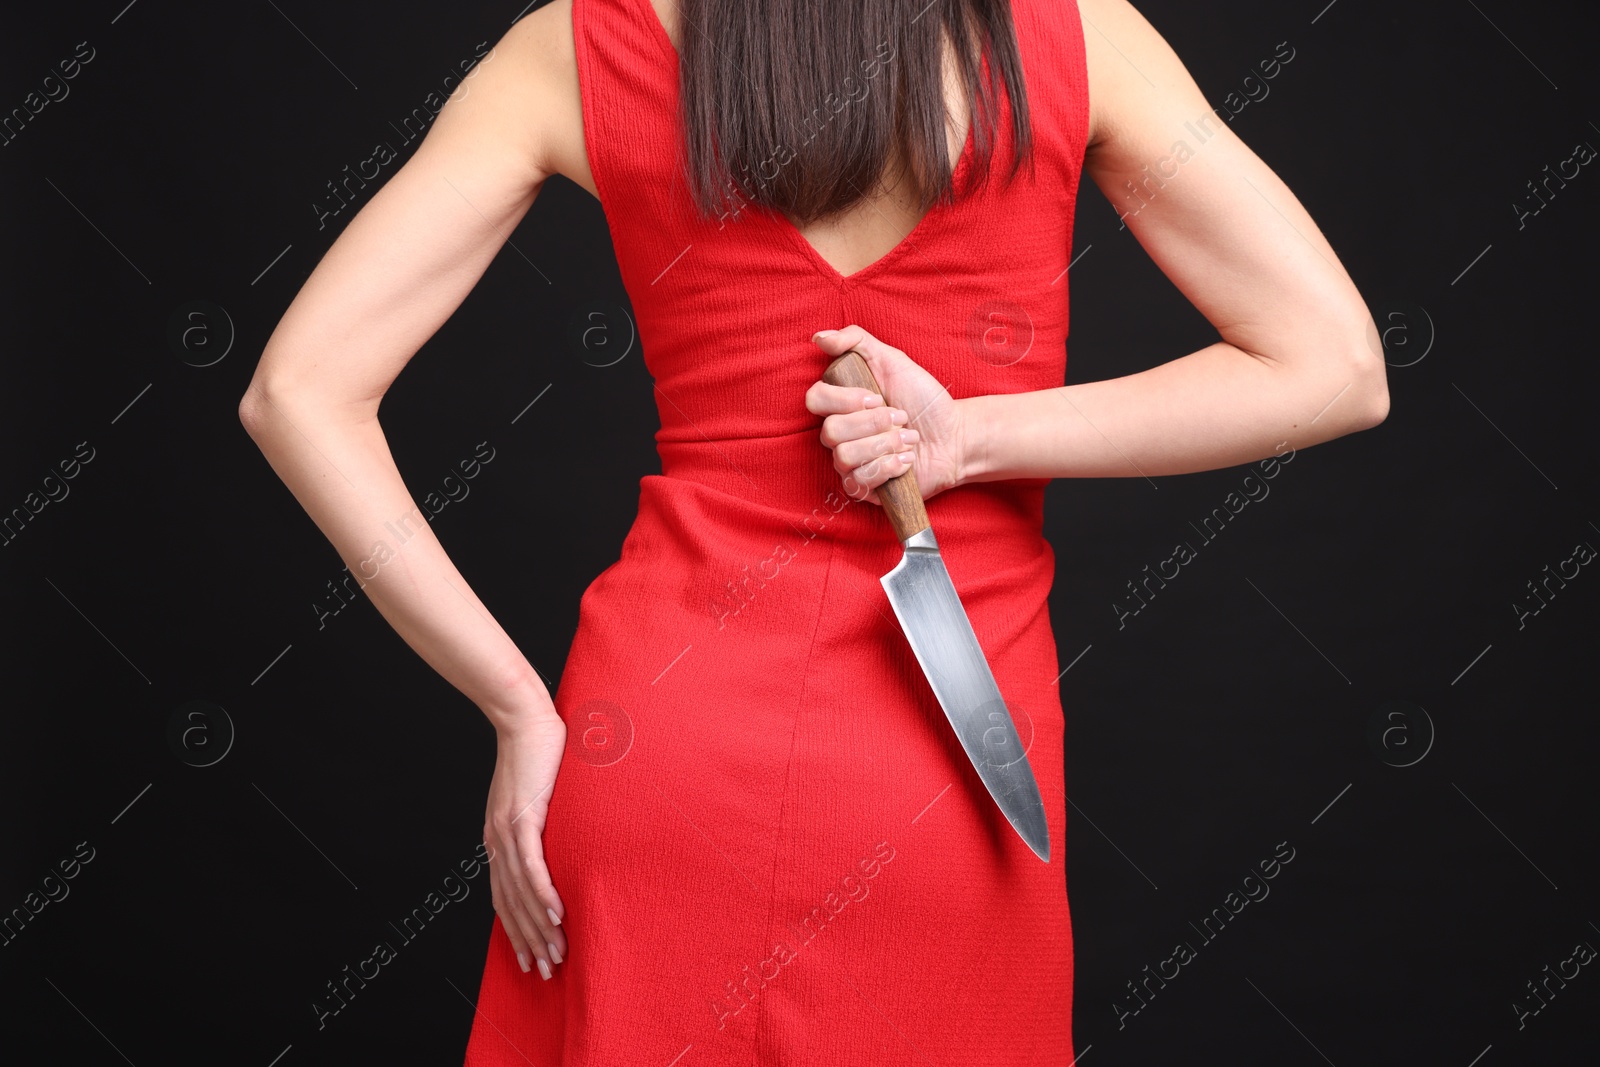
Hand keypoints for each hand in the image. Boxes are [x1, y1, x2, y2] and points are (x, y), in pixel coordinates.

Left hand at [484, 710, 568, 979]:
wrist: (524, 717)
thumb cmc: (537, 753)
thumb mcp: (536, 796)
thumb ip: (542, 822)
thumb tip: (563, 843)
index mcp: (498, 839)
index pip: (505, 897)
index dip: (516, 931)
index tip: (531, 958)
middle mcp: (497, 841)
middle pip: (511, 904)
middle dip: (528, 941)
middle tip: (546, 971)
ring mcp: (507, 830)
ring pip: (522, 892)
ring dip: (539, 927)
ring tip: (556, 953)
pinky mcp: (523, 816)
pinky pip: (532, 865)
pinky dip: (543, 893)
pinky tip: (557, 914)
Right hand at [806, 325, 967, 504]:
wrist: (955, 436)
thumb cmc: (924, 400)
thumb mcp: (893, 361)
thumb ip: (856, 341)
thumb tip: (819, 338)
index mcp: (842, 403)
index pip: (815, 399)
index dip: (846, 400)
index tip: (878, 397)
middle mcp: (840, 433)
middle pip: (830, 431)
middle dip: (874, 424)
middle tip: (901, 418)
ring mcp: (850, 463)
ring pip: (843, 457)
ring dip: (884, 445)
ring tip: (908, 440)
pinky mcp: (864, 487)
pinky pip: (857, 481)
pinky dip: (887, 467)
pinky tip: (906, 461)